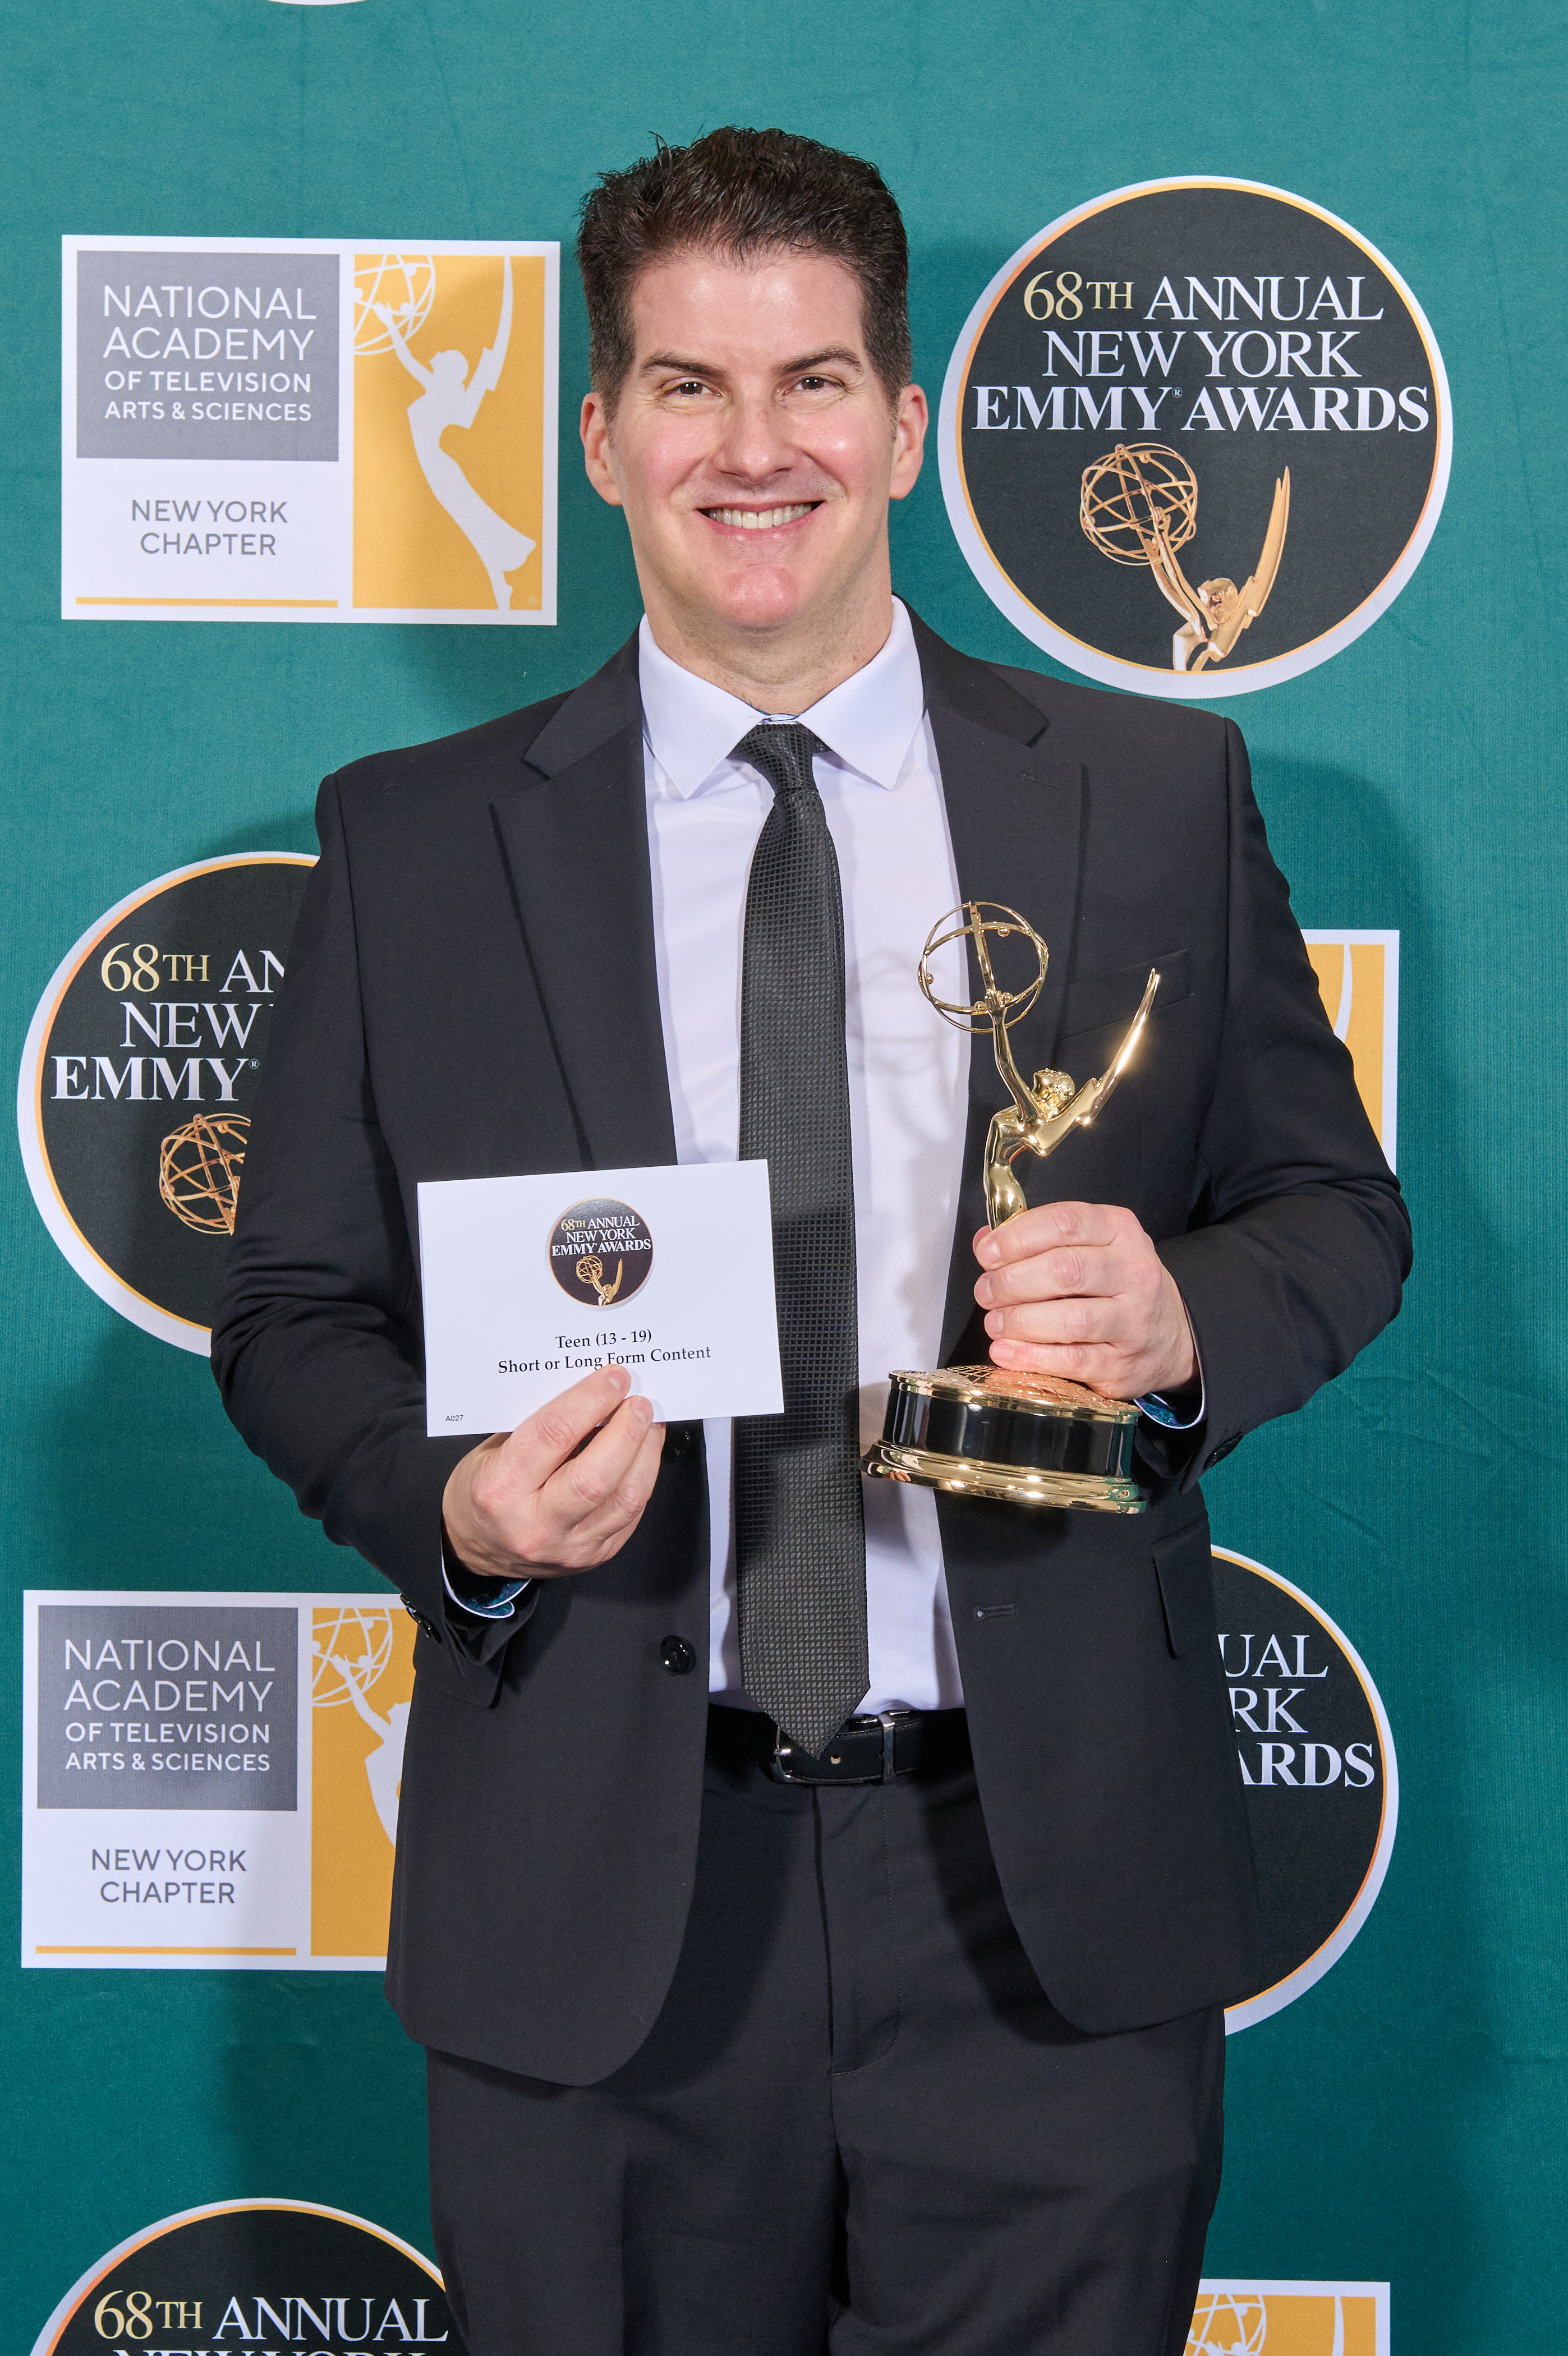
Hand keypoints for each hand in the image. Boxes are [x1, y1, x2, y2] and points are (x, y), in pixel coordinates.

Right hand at [441, 1365, 665, 1580]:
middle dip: (627, 1430)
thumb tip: (590, 1391)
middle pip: (597, 1474)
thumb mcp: (492, 1450)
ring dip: (646, 1453)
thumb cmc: (482, 1494)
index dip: (591, 1400)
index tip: (613, 1379)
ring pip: (626, 1498)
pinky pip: (631, 1515)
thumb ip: (538, 1423)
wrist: (476, 1548)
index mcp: (501, 1488)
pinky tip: (642, 1455)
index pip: (554, 1436)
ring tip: (649, 1424)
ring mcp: (568, 1546)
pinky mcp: (593, 1556)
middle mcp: (535, 1523)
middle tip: (638, 1403)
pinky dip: (642, 1478)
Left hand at [973, 1201, 1196, 1401]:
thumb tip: (985, 1241)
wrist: (1172, 1334)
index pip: (1065, 1223)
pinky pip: (1072, 1361)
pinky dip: (1030, 1357)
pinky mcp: (1122, 1364)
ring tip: (995, 1323)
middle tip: (986, 1292)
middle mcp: (1134, 1272)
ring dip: (1019, 1321)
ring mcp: (1133, 1321)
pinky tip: (1006, 1351)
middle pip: (1064, 1271)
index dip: (1017, 1237)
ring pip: (1070, 1319)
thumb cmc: (1117, 1285)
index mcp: (1120, 1231)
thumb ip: (1038, 1239)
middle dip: (1012, 1282)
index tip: (986, 1253)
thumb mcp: (1091, 1246)